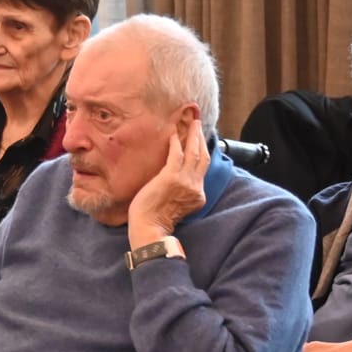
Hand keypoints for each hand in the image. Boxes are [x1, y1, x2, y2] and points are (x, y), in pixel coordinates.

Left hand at [127, 115, 209, 246]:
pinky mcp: (171, 177)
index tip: (199, 140)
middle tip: (198, 123)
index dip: (201, 152)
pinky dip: (176, 143)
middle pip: (202, 157)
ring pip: (194, 153)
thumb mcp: (176, 205)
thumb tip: (175, 179)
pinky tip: (173, 134)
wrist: (149, 229)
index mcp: (197, 195)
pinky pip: (177, 154)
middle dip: (201, 139)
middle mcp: (195, 187)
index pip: (202, 169)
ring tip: (192, 122)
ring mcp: (185, 182)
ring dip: (193, 136)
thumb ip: (181, 192)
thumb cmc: (155, 219)